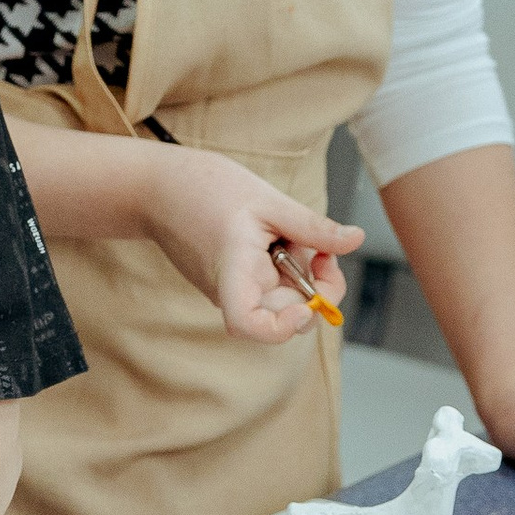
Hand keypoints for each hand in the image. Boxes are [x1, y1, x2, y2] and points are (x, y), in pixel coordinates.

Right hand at [138, 147, 360, 341]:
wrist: (157, 187)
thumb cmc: (204, 188)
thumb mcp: (268, 200)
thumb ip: (313, 226)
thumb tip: (356, 239)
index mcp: (233, 272)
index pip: (250, 325)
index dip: (283, 327)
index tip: (305, 302)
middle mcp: (230, 291)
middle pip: (284, 316)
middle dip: (316, 288)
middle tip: (322, 249)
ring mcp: (231, 291)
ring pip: (282, 300)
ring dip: (301, 274)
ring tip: (293, 234)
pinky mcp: (233, 284)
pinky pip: (269, 288)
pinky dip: (285, 268)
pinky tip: (278, 237)